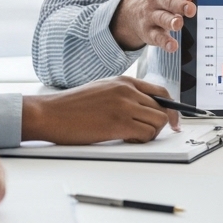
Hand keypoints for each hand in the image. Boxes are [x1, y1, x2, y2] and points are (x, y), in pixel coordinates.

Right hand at [24, 76, 179, 143]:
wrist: (49, 113)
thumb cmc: (71, 107)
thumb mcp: (102, 90)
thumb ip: (123, 95)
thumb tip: (144, 109)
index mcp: (124, 81)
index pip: (161, 92)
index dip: (171, 109)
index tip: (173, 121)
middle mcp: (127, 90)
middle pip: (163, 109)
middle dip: (160, 125)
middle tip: (146, 134)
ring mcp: (123, 105)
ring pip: (158, 122)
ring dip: (150, 134)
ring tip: (132, 137)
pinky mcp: (118, 123)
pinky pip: (146, 134)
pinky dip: (142, 141)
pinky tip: (127, 140)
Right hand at [110, 0, 196, 51]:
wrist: (135, 8)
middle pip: (168, 1)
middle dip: (178, 5)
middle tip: (190, 8)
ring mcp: (151, 15)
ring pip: (161, 18)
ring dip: (170, 22)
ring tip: (178, 24)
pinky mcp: (150, 31)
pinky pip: (156, 37)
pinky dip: (164, 42)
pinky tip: (173, 46)